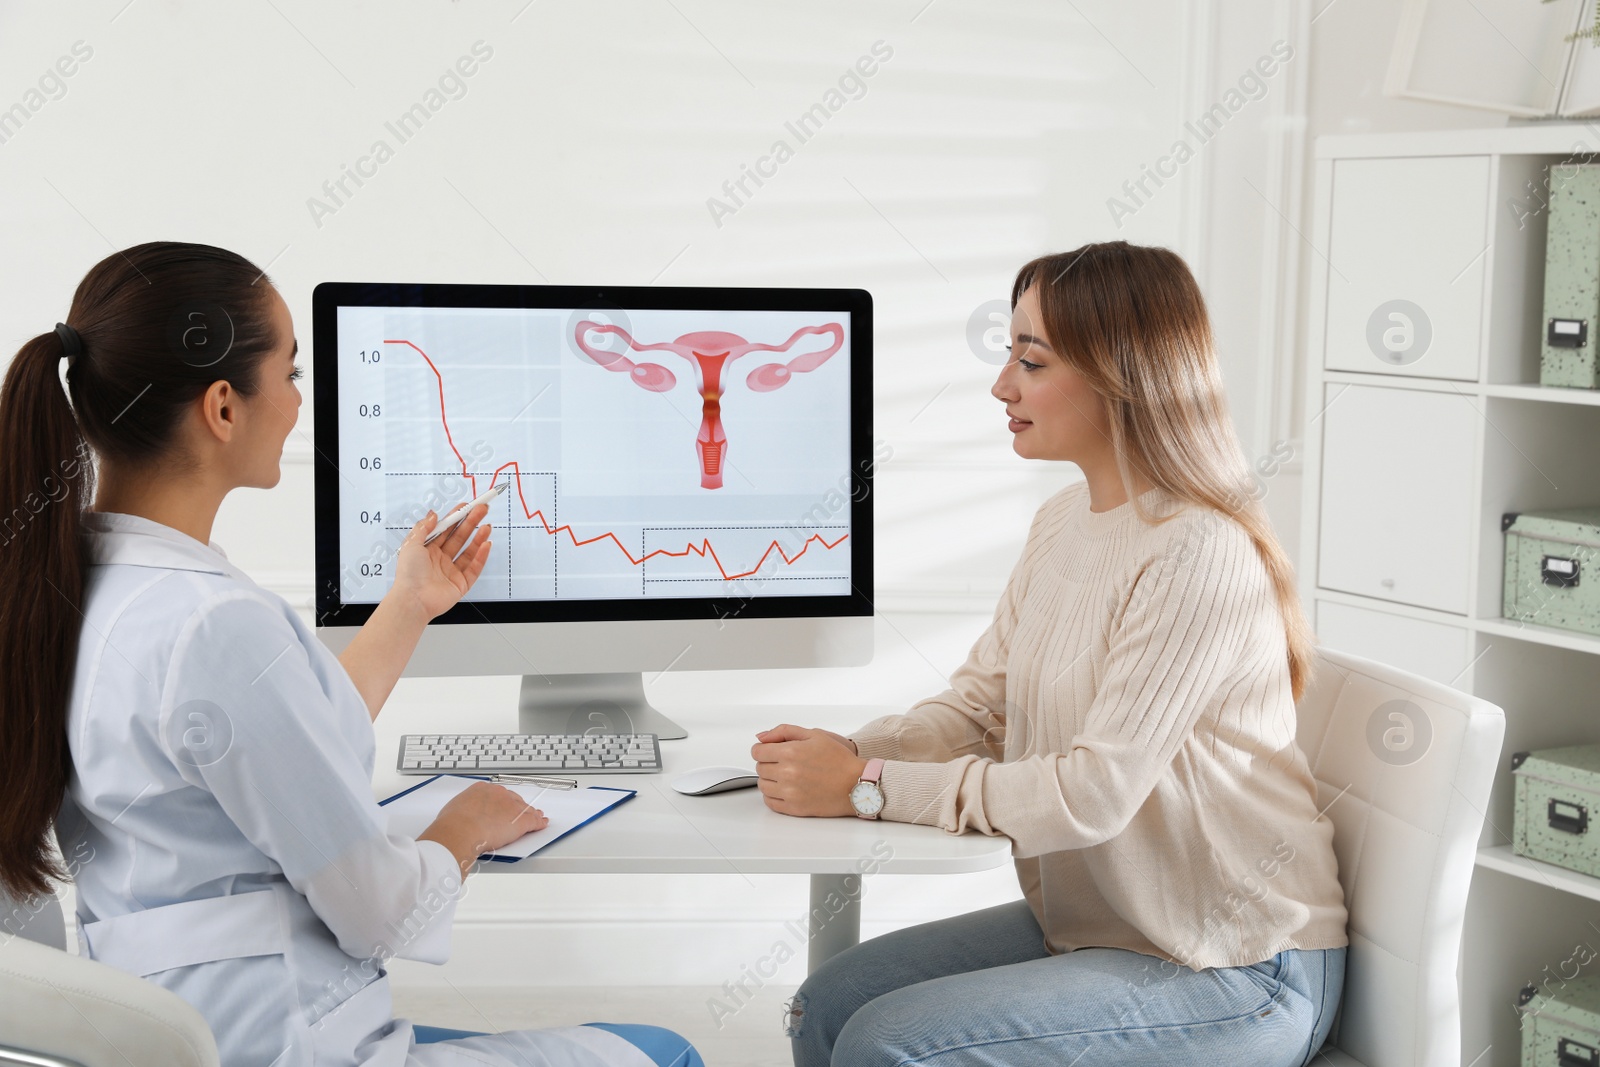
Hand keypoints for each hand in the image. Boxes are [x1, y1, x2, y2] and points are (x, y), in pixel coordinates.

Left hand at [391, 503, 492, 619]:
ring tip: (487, 525)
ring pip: (469, 551)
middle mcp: (440, 560)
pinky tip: (486, 544)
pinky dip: (481, 556)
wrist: (413, 600)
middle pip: (460, 537)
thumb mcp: (411, 544)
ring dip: (478, 537)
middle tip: (482, 510)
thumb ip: (424, 527)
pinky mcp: (461, 584)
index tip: (467, 506)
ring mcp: (451, 571)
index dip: (457, 517)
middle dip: (471, 522)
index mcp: (428, 550)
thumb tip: (433, 514)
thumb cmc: (408, 575)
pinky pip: (474, 568)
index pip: (446, 529)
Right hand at [421, 781, 547, 859]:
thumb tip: (459, 815)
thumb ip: (463, 809)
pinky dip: (539, 823)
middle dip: (516, 807)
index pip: (497, 794)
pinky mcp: (520, 821)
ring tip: (536, 817)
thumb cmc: (453, 822)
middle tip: (518, 814)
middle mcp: (499, 794)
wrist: (461, 829)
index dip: (502, 802)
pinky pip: (534, 821)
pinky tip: (542, 824)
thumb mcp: (454, 808)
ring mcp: (511, 806)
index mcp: (482, 789)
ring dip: (531, 814)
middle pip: (513, 800)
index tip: (502, 807)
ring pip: (525, 810)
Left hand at [751, 723, 867, 817]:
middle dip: (769, 763)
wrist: (857, 783)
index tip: (769, 752)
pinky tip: (785, 789)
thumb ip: (784, 731)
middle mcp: (787, 773)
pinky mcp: (794, 808)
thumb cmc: (839, 759)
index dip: (763, 750)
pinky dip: (773, 796)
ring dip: (770, 780)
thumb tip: (761, 737)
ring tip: (786, 776)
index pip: (757, 752)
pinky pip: (770, 802)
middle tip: (784, 763)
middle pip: (760, 768)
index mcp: (790, 752)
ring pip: (763, 786)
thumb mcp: (814, 734)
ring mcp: (789, 792)